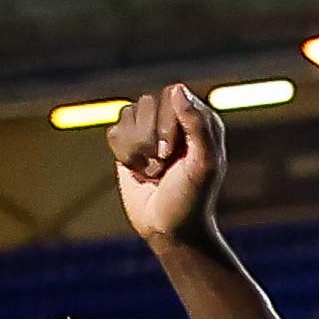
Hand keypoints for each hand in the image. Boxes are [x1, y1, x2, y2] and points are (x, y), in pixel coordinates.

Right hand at [108, 84, 224, 249]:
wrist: (169, 230)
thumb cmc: (192, 199)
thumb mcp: (203, 164)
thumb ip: (197, 125)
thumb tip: (177, 88)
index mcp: (199, 120)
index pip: (173, 95)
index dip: (167, 123)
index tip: (172, 153)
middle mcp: (175, 120)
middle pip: (147, 103)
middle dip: (151, 138)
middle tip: (163, 165)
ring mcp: (151, 131)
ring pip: (128, 115)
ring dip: (137, 148)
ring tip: (153, 170)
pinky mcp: (129, 145)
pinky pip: (115, 132)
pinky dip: (124, 155)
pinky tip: (138, 171)